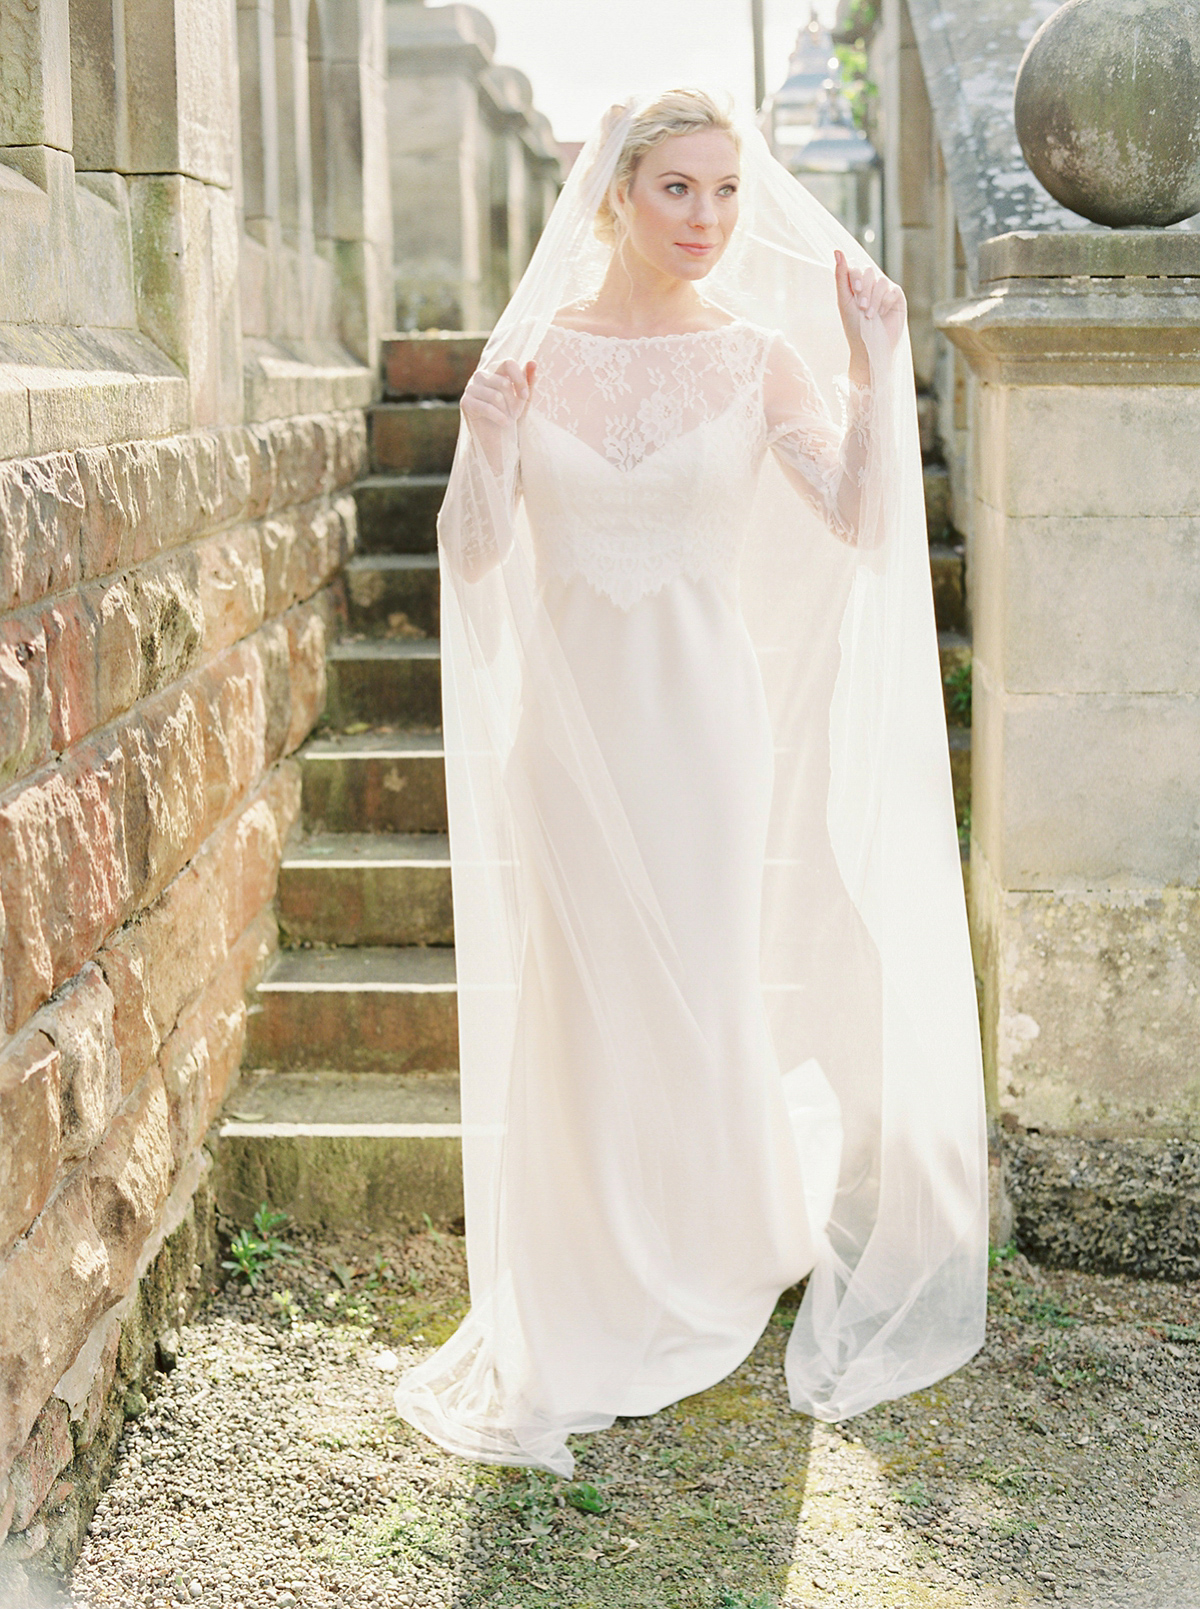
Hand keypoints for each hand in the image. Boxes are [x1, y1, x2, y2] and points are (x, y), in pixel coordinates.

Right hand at [460, 359, 535, 439]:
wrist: (498, 440)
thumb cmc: (510, 415)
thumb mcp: (523, 399)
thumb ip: (528, 381)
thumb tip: (533, 362)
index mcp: (495, 370)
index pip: (508, 363)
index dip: (519, 379)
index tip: (525, 396)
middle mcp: (481, 375)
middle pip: (503, 383)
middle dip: (514, 402)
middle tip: (515, 414)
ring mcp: (470, 388)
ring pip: (496, 396)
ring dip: (507, 412)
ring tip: (508, 420)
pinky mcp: (465, 402)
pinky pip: (487, 408)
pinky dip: (499, 418)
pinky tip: (504, 423)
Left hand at [834, 251, 905, 380]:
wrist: (870, 346)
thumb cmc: (854, 327)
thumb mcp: (844, 301)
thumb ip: (841, 276)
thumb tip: (837, 250)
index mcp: (855, 284)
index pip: (855, 268)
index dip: (856, 277)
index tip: (856, 293)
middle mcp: (870, 284)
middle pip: (869, 272)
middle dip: (865, 290)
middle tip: (862, 308)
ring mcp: (884, 289)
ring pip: (880, 281)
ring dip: (874, 299)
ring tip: (870, 315)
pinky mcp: (896, 296)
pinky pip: (892, 290)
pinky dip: (885, 302)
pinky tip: (882, 314)